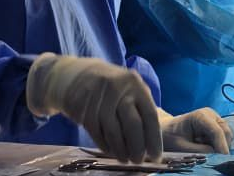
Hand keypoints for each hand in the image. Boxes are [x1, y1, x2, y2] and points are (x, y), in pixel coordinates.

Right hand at [27, 53, 162, 163]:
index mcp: (136, 85)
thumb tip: (152, 141)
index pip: (149, 115)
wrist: (77, 74)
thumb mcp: (130, 89)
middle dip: (137, 147)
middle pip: (132, 125)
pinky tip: (110, 151)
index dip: (154, 138)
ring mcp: (100, 98)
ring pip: (113, 131)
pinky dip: (105, 145)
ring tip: (125, 159)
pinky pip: (96, 132)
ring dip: (120, 150)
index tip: (156, 156)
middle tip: (139, 160)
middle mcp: (119, 89)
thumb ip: (141, 109)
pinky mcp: (83, 108)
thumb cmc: (112, 87)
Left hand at [159, 107, 232, 153]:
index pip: (216, 131)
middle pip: (225, 132)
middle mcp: (210, 115)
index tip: (223, 157)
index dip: (221, 145)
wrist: (168, 132)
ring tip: (202, 149)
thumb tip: (216, 154)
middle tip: (214, 158)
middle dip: (222, 146)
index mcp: (200, 116)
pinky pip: (222, 139)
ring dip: (219, 146)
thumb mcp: (183, 147)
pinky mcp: (216, 127)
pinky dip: (216, 146)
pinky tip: (204, 147)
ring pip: (226, 136)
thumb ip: (200, 150)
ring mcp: (214, 120)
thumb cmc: (172, 137)